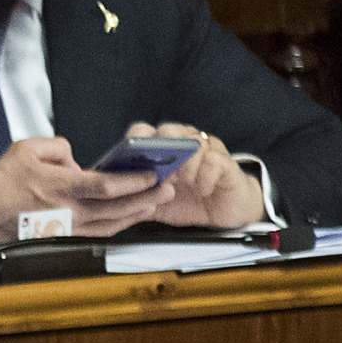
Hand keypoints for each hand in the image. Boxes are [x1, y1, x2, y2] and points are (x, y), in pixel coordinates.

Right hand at [0, 135, 159, 242]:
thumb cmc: (4, 181)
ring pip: (111, 224)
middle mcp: (69, 211)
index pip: (105, 186)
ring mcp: (68, 227)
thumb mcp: (28, 148)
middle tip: (168, 189)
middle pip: (116, 208)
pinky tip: (131, 217)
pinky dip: (119, 225)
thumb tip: (77, 160)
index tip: (153, 175)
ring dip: (137, 214)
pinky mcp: (66, 236)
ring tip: (156, 202)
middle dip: (146, 198)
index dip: (133, 181)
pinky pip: (100, 233)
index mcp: (61, 187)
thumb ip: (60, 148)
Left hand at [128, 121, 265, 227]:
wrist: (225, 212)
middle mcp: (186, 143)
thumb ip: (140, 199)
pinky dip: (204, 177)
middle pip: (169, 130)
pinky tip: (202, 190)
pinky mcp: (225, 163)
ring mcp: (207, 150)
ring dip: (184, 166)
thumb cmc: (192, 202)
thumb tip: (115, 200)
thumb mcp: (158, 204)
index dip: (136, 140)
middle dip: (161, 148)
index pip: (145, 131)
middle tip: (161, 172)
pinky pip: (213, 161)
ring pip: (193, 143)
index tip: (132, 156)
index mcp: (166, 149)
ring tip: (184, 183)